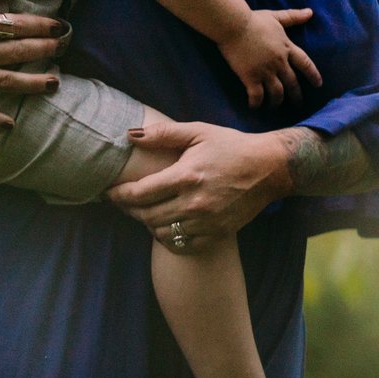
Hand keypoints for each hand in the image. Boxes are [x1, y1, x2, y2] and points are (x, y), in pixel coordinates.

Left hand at [108, 119, 297, 243]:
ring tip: (143, 211)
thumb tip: (130, 135)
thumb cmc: (231, 146)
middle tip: (121, 202)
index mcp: (187, 176)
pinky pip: (182, 245)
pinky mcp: (218, 234)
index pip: (140, 193)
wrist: (270, 168)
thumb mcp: (198, 132)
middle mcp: (195, 202)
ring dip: (146, 224)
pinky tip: (164, 225)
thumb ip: (163, 134)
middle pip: (146, 216)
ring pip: (161, 233)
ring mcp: (208, 222)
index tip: (108, 193)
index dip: (118, 195)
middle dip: (128, 209)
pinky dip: (168, 238)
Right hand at [218, 7, 319, 106]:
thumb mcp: (275, 17)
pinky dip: (257, 103)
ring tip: (274, 107)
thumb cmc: (253, 20)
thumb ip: (293, 16)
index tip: (318, 85)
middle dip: (296, 96)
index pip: (305, 64)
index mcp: (287, 48)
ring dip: (277, 102)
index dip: (313, 75)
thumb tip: (310, 12)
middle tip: (298, 105)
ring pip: (277, 93)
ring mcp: (265, 71)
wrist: (234, 25)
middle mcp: (279, 62)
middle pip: (292, 83)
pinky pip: (257, 95)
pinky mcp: (250, 77)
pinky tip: (254, 107)